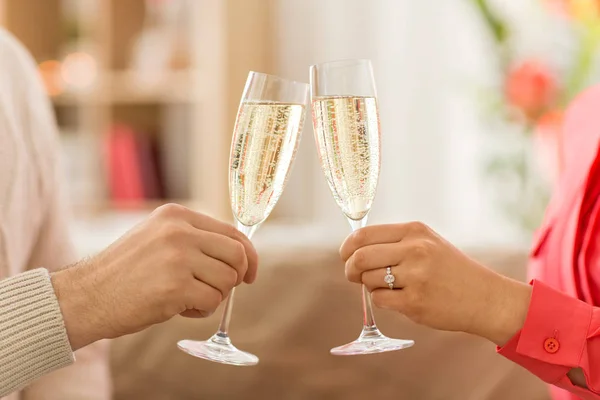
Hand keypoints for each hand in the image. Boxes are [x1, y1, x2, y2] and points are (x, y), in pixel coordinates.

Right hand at [51, 204, 257, 349]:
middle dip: (235, 277)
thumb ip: (194, 240)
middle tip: (218, 290)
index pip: (232, 232)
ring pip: (228, 280)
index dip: (248, 255)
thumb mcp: (157, 239)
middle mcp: (179, 231)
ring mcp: (177, 257)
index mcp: (176, 216)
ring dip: (214, 296)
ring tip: (187, 298)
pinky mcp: (175, 286)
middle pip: (237, 255)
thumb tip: (239, 254)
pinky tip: (178, 308)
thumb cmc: (125, 273)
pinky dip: (202, 311)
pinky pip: (213, 301)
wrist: (85, 296)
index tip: (250, 274)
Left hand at [340, 222, 531, 344]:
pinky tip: (399, 298)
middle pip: (360, 257)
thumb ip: (394, 242)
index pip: (364, 234)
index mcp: (414, 231)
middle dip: (350, 268)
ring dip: (369, 285)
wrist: (484, 297)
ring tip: (387, 286)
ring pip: (368, 279)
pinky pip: (379, 299)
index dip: (347, 247)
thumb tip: (353, 249)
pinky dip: (381, 299)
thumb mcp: (427, 242)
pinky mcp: (415, 302)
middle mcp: (415, 250)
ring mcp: (415, 276)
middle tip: (353, 275)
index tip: (345, 256)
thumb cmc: (450, 269)